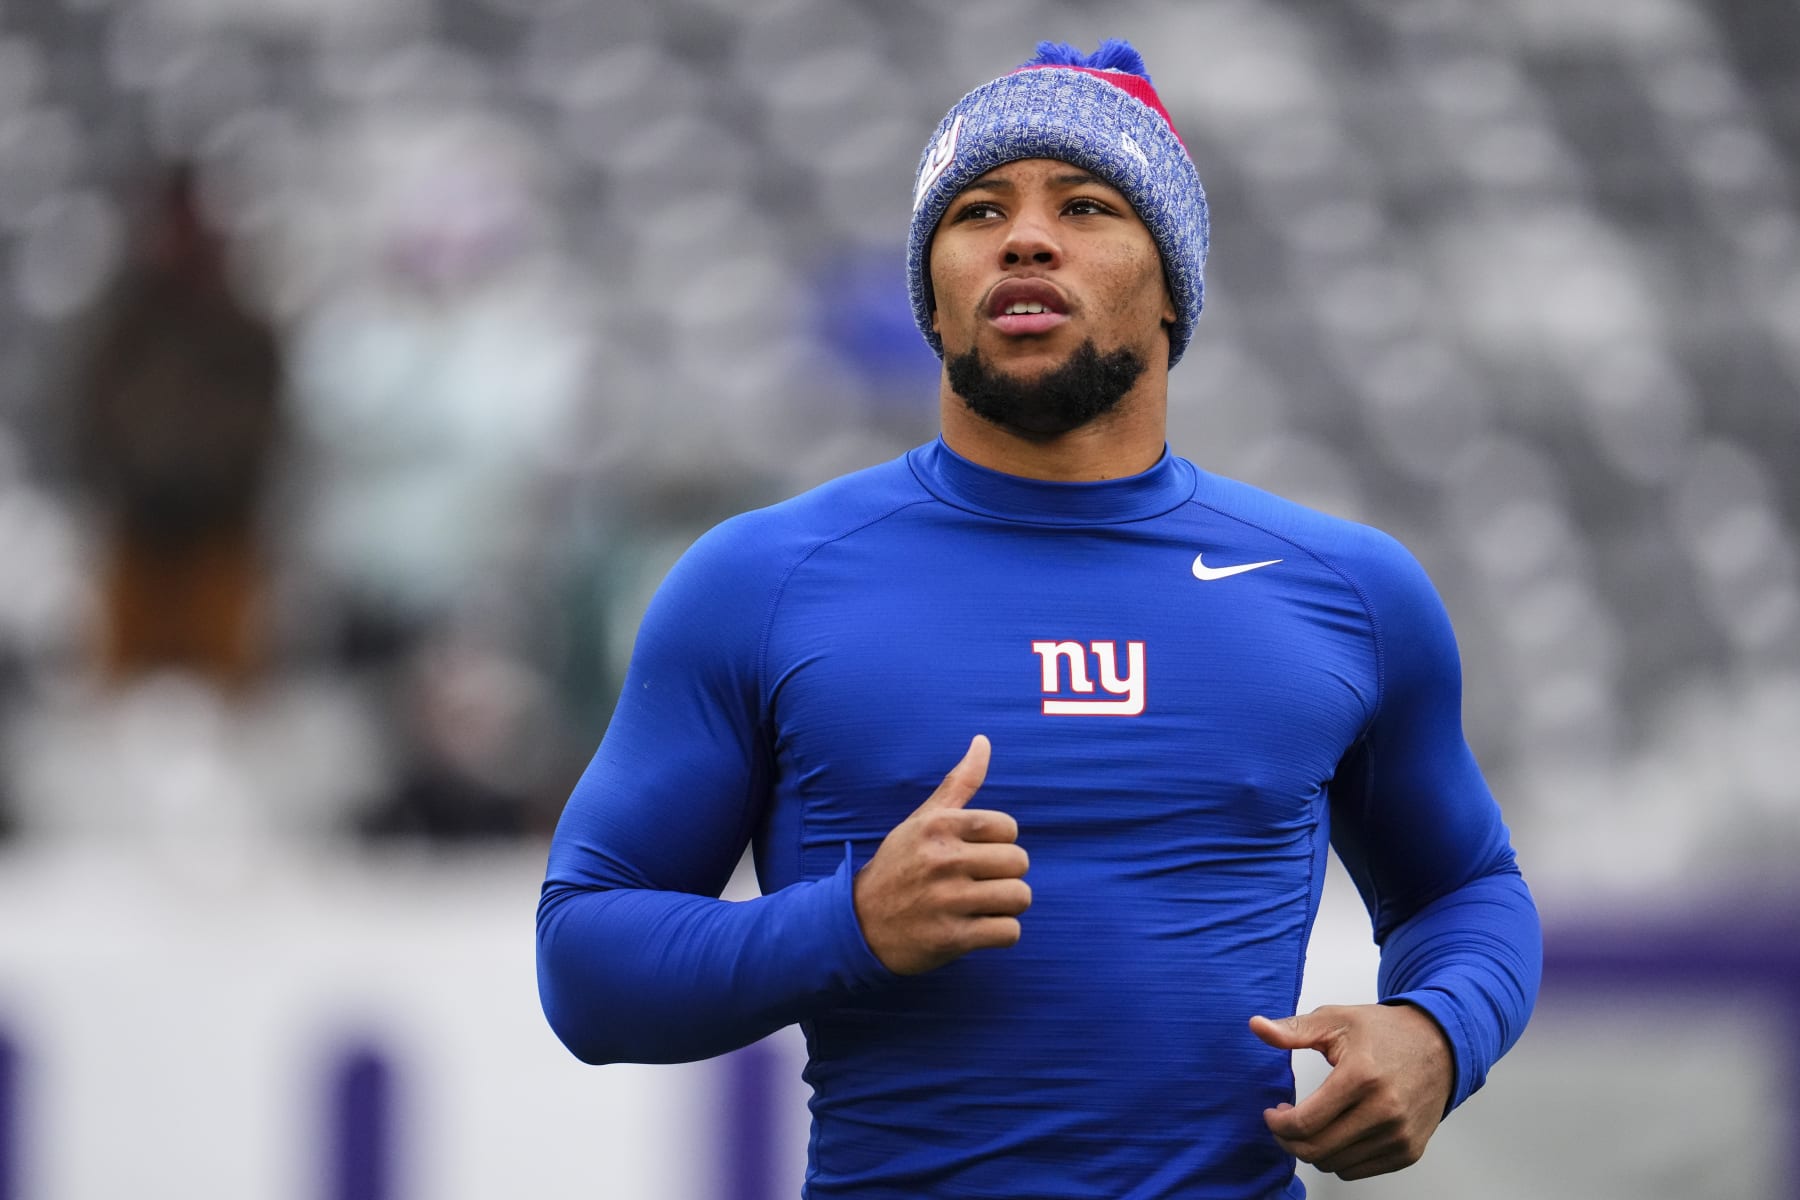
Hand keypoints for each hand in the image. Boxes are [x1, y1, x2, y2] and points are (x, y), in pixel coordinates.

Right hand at [853, 735, 1030, 974]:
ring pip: (1020, 897)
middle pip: (1019, 863)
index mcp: (939, 826)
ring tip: (981, 905)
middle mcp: (943, 859)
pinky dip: (1000, 933)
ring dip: (1006, 905)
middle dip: (1006, 875)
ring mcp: (947, 900)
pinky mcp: (952, 938)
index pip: (1008, 827)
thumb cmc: (900, 865)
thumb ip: (959, 782)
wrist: (860, 924)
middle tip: (979, 883)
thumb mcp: (923, 820)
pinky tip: (977, 928)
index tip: (976, 854)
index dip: (999, 843)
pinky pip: (1009, 932)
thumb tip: (983, 740)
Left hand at [1249, 1003, 1453, 1180]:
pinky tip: (1335, 1133)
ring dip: (1313, 1150)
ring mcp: (1399, 1135)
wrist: (1441, 1045)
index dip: (1278, 1123)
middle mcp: (1384, 1111)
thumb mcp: (1336, 1020)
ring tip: (1311, 1125)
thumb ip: (1293, 1030)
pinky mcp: (1408, 1151)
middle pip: (1317, 1150)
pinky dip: (1338, 1158)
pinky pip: (1358, 1171)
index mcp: (1361, 1077)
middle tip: (1283, 1123)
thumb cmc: (1386, 1032)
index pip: (1306, 1122)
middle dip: (1288, 1141)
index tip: (1272, 1113)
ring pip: (1335, 1164)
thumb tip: (1256, 1026)